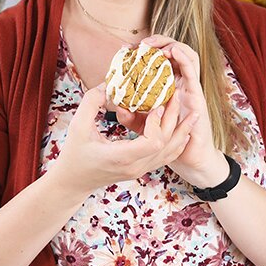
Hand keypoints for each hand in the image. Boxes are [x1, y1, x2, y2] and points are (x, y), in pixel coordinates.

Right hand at [49, 83, 197, 197]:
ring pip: (170, 152)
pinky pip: (165, 158)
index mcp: (121, 156)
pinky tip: (183, 132)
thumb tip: (108, 85)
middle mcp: (135, 166)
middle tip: (177, 97)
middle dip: (174, 119)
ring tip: (191, 113)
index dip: (157, 123)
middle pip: (165, 144)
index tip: (155, 106)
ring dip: (181, 131)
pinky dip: (177, 144)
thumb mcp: (78, 126)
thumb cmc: (74, 154)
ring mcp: (140, 170)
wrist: (74, 181)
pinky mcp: (141, 169)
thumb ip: (91, 103)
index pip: (152, 142)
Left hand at [112, 35, 227, 187]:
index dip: (145, 51)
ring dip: (171, 45)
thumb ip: (129, 114)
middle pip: (173, 53)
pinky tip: (173, 52)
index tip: (126, 48)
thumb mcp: (142, 125)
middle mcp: (181, 84)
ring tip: (155, 44)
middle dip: (159, 42)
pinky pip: (194, 72)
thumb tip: (115, 103)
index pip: (158, 61)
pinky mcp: (198, 95)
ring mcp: (191, 88)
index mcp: (167, 88)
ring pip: (187, 56)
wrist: (190, 158)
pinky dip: (185, 59)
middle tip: (141, 43)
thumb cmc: (166, 139)